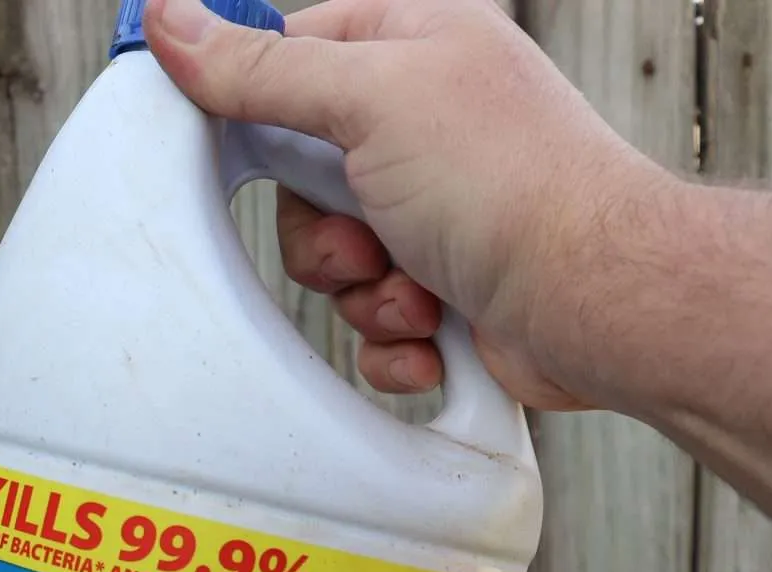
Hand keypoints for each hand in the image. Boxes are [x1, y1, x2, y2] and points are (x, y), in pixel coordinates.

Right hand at [143, 0, 668, 409]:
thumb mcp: (368, 99)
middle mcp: (430, 128)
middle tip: (362, 234)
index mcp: (417, 50)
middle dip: (323, 232)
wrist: (595, 302)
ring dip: (361, 291)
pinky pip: (372, 323)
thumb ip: (262, 69)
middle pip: (302, 180)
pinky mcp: (448, 292)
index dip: (251, 101)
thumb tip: (176, 22)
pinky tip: (435, 331)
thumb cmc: (514, 187)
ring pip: (333, 262)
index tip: (224, 139)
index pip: (293, 55)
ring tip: (416, 290)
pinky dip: (393, 339)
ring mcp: (439, 214)